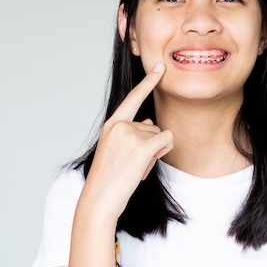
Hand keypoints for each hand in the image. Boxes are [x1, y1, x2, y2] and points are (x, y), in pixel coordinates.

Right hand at [83, 62, 173, 218]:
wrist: (100, 198)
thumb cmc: (110, 178)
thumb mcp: (118, 150)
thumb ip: (133, 133)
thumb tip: (151, 122)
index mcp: (112, 125)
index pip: (133, 98)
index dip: (148, 82)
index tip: (160, 67)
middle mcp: (120, 125)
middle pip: (154, 126)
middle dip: (151, 146)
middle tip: (132, 164)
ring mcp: (130, 134)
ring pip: (161, 135)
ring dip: (155, 153)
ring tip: (135, 167)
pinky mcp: (142, 146)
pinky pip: (167, 141)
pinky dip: (162, 153)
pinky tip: (145, 166)